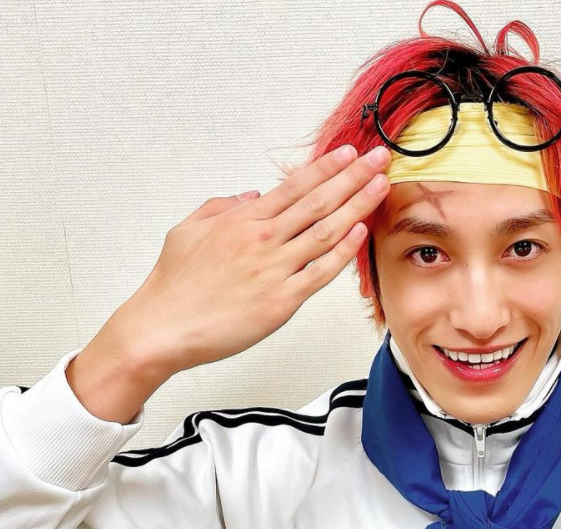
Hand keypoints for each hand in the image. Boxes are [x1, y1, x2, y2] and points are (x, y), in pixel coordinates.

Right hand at [111, 144, 390, 377]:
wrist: (163, 327)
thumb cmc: (174, 286)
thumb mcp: (188, 230)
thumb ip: (221, 207)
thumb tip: (252, 194)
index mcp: (242, 219)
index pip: (294, 186)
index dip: (326, 167)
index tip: (349, 153)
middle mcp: (262, 239)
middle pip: (318, 201)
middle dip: (353, 176)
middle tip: (379, 159)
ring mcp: (275, 269)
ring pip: (326, 231)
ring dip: (357, 206)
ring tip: (380, 188)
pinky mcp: (282, 300)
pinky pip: (320, 272)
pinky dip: (342, 252)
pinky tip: (360, 233)